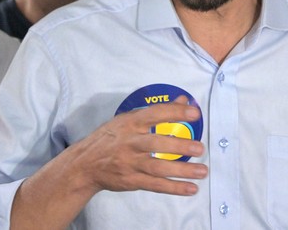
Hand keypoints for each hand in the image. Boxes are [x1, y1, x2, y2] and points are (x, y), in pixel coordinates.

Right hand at [70, 95, 207, 196]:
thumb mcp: (128, 119)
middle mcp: (130, 142)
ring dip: (182, 170)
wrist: (85, 164)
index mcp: (131, 122)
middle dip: (179, 146)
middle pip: (156, 143)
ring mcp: (130, 163)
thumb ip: (158, 111)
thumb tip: (183, 100)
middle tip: (200, 147)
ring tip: (202, 171)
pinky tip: (191, 188)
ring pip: (158, 168)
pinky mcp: (132, 181)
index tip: (194, 112)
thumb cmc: (110, 138)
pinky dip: (174, 188)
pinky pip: (155, 185)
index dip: (175, 112)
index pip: (155, 114)